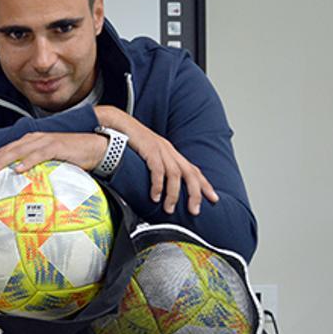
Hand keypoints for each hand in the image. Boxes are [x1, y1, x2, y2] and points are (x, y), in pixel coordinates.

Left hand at [0, 132, 106, 182]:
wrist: (95, 147)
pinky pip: (38, 155)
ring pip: (16, 152)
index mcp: (28, 143)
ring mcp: (43, 142)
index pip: (3, 152)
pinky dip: (27, 162)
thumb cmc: (72, 158)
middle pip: (5, 151)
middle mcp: (32, 140)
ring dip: (1, 163)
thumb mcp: (49, 165)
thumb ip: (35, 172)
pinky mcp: (56, 146)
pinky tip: (17, 171)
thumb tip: (22, 190)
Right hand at [94, 106, 217, 214]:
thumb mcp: (149, 153)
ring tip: (169, 209)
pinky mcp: (149, 149)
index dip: (205, 185)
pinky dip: (158, 185)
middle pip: (190, 174)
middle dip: (195, 194)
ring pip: (175, 175)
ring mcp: (160, 149)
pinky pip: (157, 170)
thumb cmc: (130, 140)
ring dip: (174, 194)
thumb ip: (157, 167)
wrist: (118, 123)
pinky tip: (155, 196)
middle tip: (195, 210)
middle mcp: (170, 151)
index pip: (194, 170)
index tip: (213, 199)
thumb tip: (161, 185)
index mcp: (171, 152)